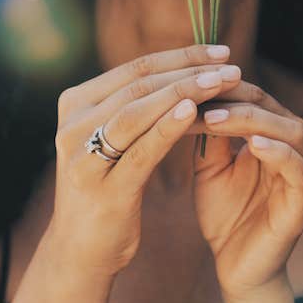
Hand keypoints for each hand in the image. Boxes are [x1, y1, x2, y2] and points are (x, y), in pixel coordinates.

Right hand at [48, 44, 243, 279]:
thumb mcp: (110, 138)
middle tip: (230, 64)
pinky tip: (194, 112)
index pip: (135, 68)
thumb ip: (131, 105)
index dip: (181, 56)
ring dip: (186, 91)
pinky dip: (168, 126)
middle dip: (190, 70)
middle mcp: (72, 123)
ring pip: (140, 109)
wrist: (80, 251)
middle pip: (140, 84)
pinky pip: (142, 149)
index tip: (220, 51)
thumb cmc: (104, 186)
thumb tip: (181, 67)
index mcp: (74, 103)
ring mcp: (84, 156)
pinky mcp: (104, 187)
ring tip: (223, 82)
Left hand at [190, 81, 302, 299]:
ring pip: (290, 131)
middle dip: (233, 97)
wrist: (236, 268)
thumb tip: (194, 89)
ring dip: (251, 120)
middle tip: (198, 92)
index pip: (253, 96)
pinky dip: (279, 153)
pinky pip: (300, 170)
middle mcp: (296, 148)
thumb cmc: (226, 214)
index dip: (221, 86)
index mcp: (275, 135)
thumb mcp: (210, 165)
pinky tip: (253, 144)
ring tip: (215, 116)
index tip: (186, 79)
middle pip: (271, 106)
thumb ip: (210, 131)